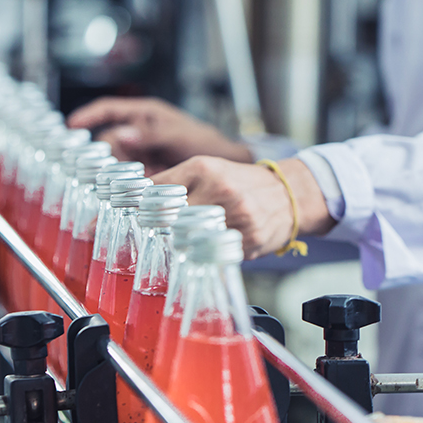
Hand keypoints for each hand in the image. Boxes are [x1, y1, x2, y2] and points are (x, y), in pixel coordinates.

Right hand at [68, 97, 252, 173]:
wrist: (226, 165)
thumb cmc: (204, 141)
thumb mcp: (178, 134)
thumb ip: (151, 135)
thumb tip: (122, 135)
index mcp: (144, 115)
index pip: (109, 110)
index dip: (89, 116)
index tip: (72, 126)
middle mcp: (139, 133)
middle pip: (108, 141)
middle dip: (102, 156)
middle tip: (98, 171)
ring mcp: (141, 153)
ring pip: (115, 162)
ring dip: (112, 175)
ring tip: (113, 186)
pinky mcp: (146, 173)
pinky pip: (126, 179)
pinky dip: (123, 187)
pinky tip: (124, 195)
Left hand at [152, 156, 335, 258]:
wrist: (287, 193)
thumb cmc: (240, 182)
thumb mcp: (207, 169)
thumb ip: (174, 182)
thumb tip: (136, 200)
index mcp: (202, 168)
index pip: (157, 191)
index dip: (141, 207)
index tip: (135, 214)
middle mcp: (218, 188)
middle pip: (169, 218)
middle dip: (159, 228)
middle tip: (157, 232)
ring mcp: (235, 214)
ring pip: (190, 239)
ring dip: (181, 245)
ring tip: (183, 242)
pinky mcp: (248, 238)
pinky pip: (214, 253)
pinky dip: (206, 254)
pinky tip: (207, 249)